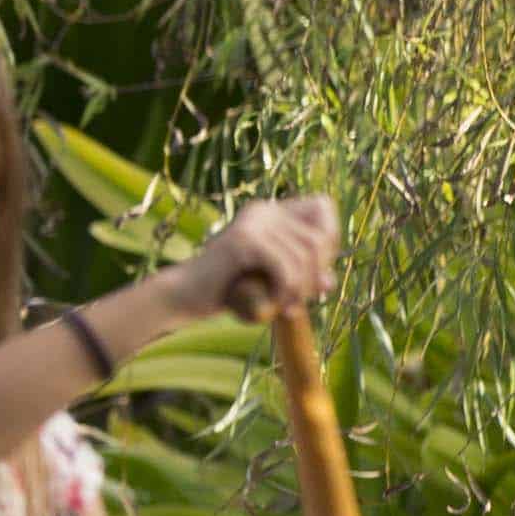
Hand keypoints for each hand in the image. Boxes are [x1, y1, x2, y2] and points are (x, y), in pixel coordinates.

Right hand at [187, 194, 339, 321]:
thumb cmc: (228, 290)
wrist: (185, 296)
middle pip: (318, 236)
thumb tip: (328, 282)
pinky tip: (273, 306)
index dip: (329, 238)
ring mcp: (252, 223)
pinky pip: (285, 268)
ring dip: (301, 289)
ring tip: (286, 308)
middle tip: (299, 299)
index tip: (313, 270)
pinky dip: (285, 292)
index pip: (322, 207)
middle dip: (316, 272)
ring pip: (304, 256)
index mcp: (270, 212)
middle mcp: (262, 210)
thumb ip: (301, 277)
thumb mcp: (272, 282)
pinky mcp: (243, 241)